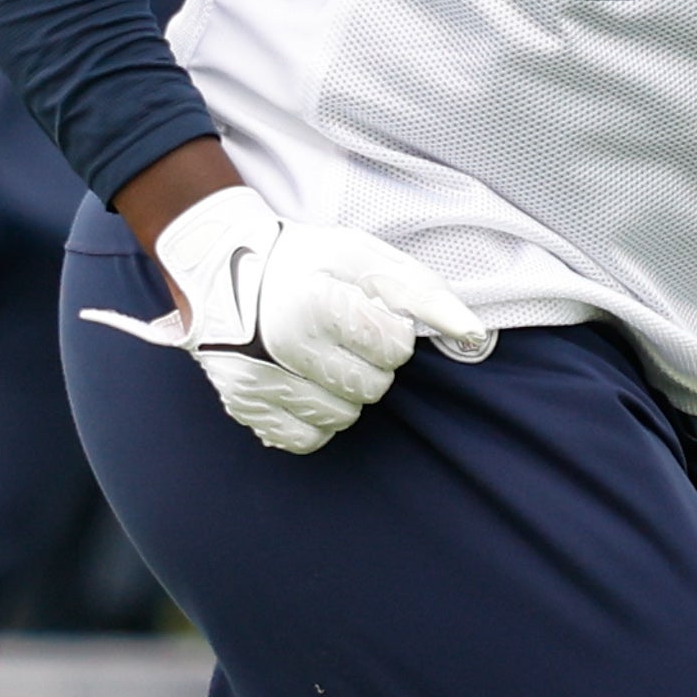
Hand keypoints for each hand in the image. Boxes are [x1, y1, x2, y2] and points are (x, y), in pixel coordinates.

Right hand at [79, 186, 494, 452]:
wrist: (222, 267)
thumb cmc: (304, 260)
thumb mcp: (364, 257)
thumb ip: (423, 293)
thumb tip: (474, 333)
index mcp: (317, 303)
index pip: (394, 348)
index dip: (389, 330)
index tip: (366, 313)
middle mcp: (283, 347)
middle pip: (372, 387)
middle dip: (370, 363)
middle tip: (344, 336)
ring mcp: (259, 381)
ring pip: (343, 418)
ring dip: (345, 392)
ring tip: (323, 357)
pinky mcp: (244, 406)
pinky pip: (305, 439)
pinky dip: (316, 418)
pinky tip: (306, 384)